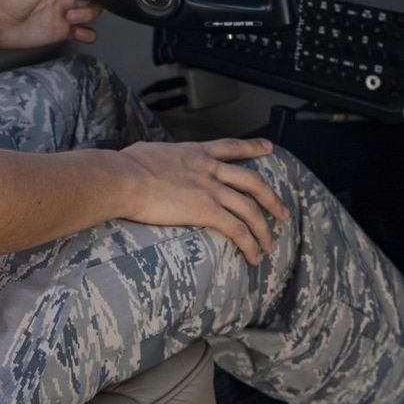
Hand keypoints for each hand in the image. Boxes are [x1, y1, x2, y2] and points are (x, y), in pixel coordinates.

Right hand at [118, 138, 290, 264]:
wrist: (122, 178)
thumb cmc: (125, 165)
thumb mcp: (149, 151)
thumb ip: (161, 157)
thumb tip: (151, 161)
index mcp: (194, 152)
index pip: (230, 147)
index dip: (252, 147)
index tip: (268, 147)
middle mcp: (208, 169)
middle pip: (252, 181)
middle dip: (271, 198)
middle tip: (282, 211)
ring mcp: (210, 189)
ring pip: (251, 209)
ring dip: (264, 229)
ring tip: (269, 245)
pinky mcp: (206, 210)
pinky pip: (238, 230)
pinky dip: (250, 244)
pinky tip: (253, 256)